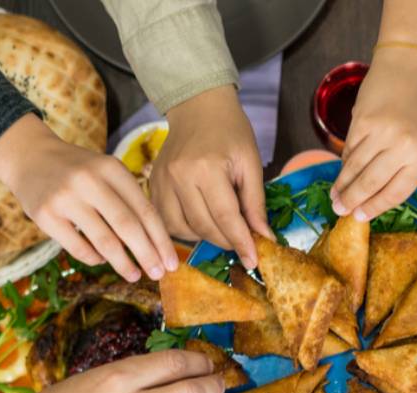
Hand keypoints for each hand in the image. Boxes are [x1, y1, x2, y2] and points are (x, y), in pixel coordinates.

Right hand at [0, 114, 177, 281]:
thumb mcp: (105, 172)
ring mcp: (66, 199)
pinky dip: (94, 258)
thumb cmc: (78, 171)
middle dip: (147, 255)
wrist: (30, 156)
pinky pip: (78, 247)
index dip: (161, 240)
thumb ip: (128, 200)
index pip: (145, 210)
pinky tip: (102, 261)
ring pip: (104, 240)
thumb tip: (155, 244)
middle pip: (128, 226)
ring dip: (123, 263)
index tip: (172, 262)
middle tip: (159, 274)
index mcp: (111, 168)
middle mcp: (90, 181)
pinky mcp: (45, 216)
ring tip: (134, 276)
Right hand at [154, 85, 271, 268]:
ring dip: (205, 237)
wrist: (198, 108)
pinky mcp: (152, 185)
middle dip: (226, 241)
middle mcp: (179, 176)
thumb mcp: (250, 163)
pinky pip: (167, 221)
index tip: (253, 260)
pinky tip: (200, 222)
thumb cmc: (230, 132)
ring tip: (222, 229)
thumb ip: (255, 202)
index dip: (241, 242)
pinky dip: (185, 230)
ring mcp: (161, 182)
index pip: (225, 216)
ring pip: (182, 229)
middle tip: (243, 243)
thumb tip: (264, 238)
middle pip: (203, 226)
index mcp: (206, 167)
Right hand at [331, 48, 416, 221]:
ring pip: (355, 168)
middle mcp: (403, 147)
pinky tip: (341, 169)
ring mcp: (381, 134)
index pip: (395, 193)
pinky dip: (344, 161)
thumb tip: (372, 192)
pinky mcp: (362, 121)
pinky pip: (349, 148)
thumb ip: (403, 165)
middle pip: (370, 183)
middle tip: (338, 210)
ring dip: (342, 184)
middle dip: (352, 200)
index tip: (359, 217)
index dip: (374, 208)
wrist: (413, 64)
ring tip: (334, 196)